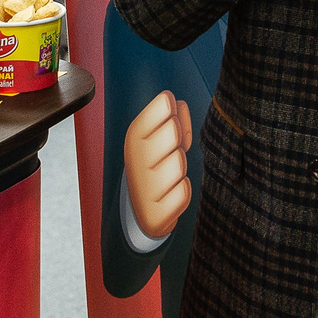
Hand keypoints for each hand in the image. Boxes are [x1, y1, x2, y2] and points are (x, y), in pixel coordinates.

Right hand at [121, 91, 192, 242]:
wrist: (143, 210)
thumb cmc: (156, 166)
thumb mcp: (160, 138)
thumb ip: (172, 118)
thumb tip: (180, 104)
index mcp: (134, 140)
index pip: (152, 115)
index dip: (165, 109)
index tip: (172, 106)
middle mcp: (135, 164)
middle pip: (171, 134)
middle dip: (177, 136)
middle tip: (174, 144)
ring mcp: (144, 190)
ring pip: (178, 165)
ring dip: (180, 166)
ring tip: (172, 170)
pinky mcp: (155, 213)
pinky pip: (182, 193)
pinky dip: (182, 191)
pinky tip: (174, 190)